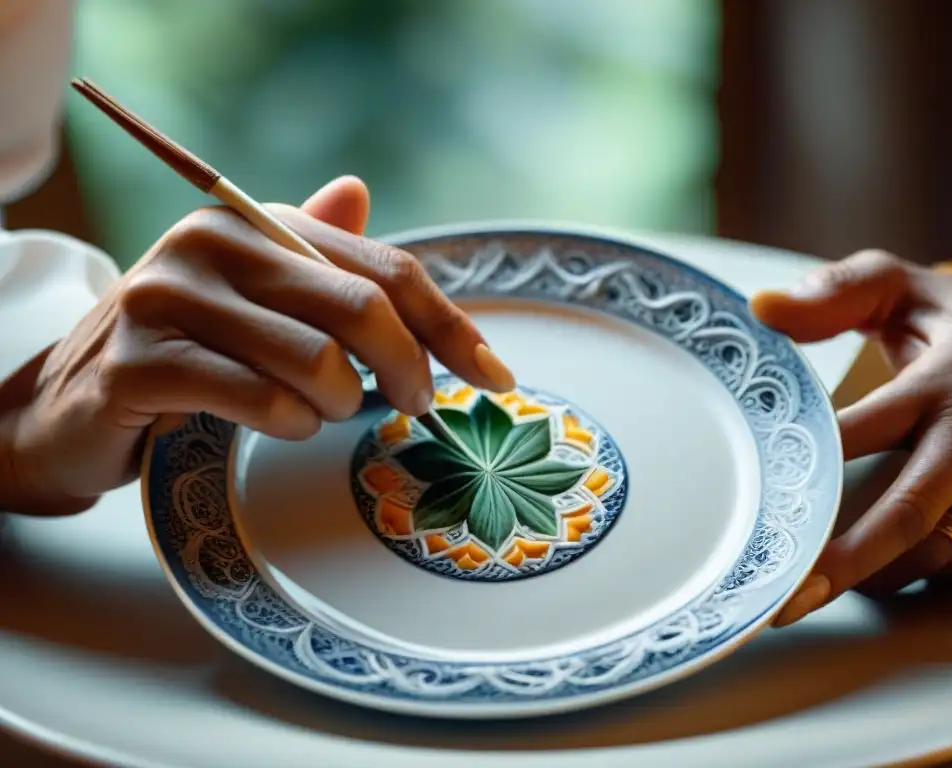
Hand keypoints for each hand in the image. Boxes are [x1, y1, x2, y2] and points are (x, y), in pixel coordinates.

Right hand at [0, 176, 514, 515]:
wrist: (73, 403)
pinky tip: (278, 425)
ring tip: (317, 412)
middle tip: (418, 405)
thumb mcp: (254, 295)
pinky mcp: (140, 362)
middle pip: (361, 307)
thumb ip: (313, 257)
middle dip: (409, 368)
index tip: (492, 374)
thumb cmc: (189, 350)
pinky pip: (258, 401)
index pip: (383, 266)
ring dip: (338, 405)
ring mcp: (169, 299)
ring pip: (314, 362)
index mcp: (256, 223)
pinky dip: (288, 425)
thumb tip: (358, 191)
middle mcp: (212, 243)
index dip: (448, 323)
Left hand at [750, 250, 951, 626]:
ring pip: (938, 547)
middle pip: (911, 510)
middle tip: (787, 596)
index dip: (812, 462)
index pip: (867, 428)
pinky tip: (865, 575)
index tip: (759, 496)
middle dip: (846, 559)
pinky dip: (913, 569)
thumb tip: (760, 307)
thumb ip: (834, 292)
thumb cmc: (951, 320)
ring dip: (874, 574)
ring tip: (807, 593)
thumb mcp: (899, 286)